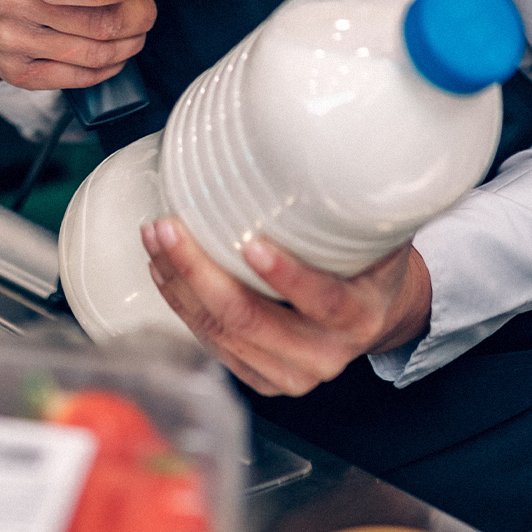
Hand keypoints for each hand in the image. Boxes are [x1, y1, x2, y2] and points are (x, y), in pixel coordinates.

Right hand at [0, 0, 156, 88]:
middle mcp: (10, 4)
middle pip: (95, 25)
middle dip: (136, 19)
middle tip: (144, 10)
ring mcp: (11, 42)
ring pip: (94, 55)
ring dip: (128, 45)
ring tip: (134, 32)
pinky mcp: (18, 72)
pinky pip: (80, 78)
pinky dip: (109, 67)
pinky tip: (113, 53)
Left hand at [142, 215, 432, 396]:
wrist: (373, 314)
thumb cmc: (368, 265)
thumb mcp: (375, 236)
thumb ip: (352, 208)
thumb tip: (322, 153)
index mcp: (360, 316)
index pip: (324, 301)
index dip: (287, 276)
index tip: (251, 244)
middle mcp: (325, 354)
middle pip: (250, 320)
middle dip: (199, 272)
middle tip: (168, 228)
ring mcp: (291, 374)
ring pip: (221, 332)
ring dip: (179, 284)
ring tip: (155, 238)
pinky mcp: (261, 378)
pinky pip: (211, 342)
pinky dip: (182, 304)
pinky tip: (164, 270)